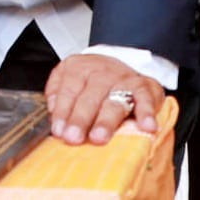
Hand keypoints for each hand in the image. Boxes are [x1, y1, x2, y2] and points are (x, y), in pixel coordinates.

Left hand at [44, 53, 164, 143]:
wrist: (122, 61)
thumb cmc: (92, 79)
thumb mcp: (68, 76)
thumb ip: (56, 91)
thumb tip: (53, 109)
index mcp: (80, 68)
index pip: (69, 89)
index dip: (63, 111)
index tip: (59, 130)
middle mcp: (102, 72)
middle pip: (90, 96)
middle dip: (81, 118)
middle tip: (74, 137)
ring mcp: (125, 79)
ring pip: (115, 100)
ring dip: (106, 120)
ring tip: (99, 137)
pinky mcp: (146, 86)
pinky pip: (146, 98)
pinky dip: (147, 112)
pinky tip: (146, 126)